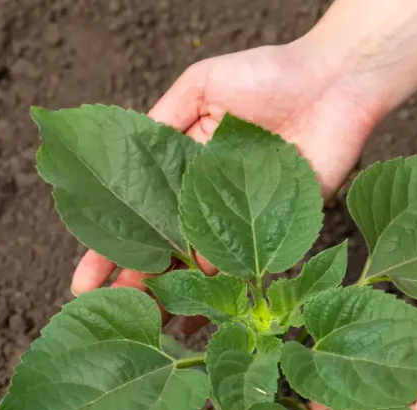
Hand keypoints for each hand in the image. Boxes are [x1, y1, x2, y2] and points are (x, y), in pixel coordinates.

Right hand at [70, 41, 383, 315]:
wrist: (333, 84)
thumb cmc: (268, 76)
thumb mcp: (200, 87)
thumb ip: (161, 124)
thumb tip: (127, 174)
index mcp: (184, 169)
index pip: (138, 216)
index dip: (108, 250)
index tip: (83, 283)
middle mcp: (208, 202)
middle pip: (165, 252)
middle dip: (134, 285)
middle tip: (110, 313)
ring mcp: (242, 222)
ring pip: (199, 271)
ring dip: (173, 300)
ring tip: (146, 326)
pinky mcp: (281, 235)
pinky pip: (245, 273)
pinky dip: (223, 298)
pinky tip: (197, 323)